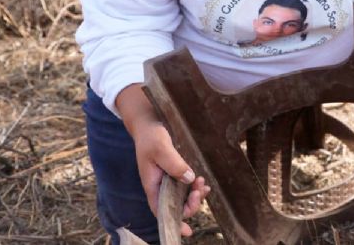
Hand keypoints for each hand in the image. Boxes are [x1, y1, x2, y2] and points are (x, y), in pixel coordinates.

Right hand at [131, 118, 210, 236]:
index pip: (161, 211)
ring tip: (203, 184)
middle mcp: (160, 186)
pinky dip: (196, 187)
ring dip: (195, 196)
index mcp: (152, 185)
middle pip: (176, 206)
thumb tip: (189, 179)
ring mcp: (169, 180)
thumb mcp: (161, 148)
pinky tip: (203, 183)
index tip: (187, 231)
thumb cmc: (151, 136)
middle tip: (200, 191)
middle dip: (190, 205)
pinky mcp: (177, 171)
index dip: (174, 222)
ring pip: (184, 197)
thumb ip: (174, 164)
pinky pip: (188, 186)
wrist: (150, 122)